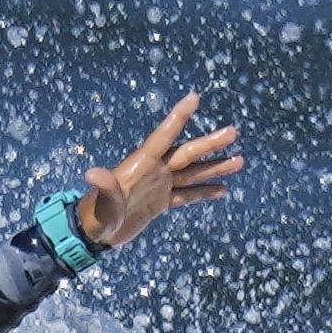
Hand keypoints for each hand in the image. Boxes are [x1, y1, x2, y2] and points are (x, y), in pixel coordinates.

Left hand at [77, 92, 243, 249]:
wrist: (93, 235)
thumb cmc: (95, 216)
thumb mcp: (102, 203)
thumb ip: (103, 188)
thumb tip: (92, 173)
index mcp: (140, 165)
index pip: (163, 136)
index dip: (178, 117)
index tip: (194, 97)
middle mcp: (154, 171)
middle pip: (186, 154)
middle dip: (209, 144)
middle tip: (233, 132)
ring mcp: (159, 186)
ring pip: (192, 174)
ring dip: (215, 167)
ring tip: (239, 160)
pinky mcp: (160, 203)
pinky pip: (186, 195)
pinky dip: (203, 193)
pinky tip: (223, 189)